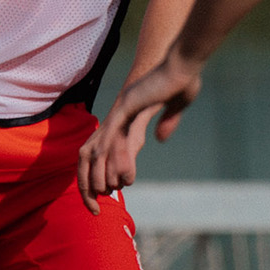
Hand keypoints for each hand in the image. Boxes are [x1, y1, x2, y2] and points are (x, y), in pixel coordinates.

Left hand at [77, 53, 203, 209]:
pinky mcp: (128, 107)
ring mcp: (119, 111)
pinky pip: (116, 138)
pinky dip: (116, 160)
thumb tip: (160, 139)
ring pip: (100, 150)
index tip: (105, 197)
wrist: (181, 61)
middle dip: (88, 184)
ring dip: (101, 176)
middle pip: (90, 156)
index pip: (101, 151)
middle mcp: (116, 117)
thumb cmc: (181, 79)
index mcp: (123, 117)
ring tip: (107, 197)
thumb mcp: (176, 105)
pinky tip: (123, 178)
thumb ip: (166, 121)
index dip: (98, 175)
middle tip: (94, 208)